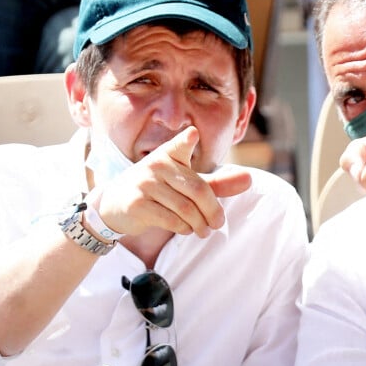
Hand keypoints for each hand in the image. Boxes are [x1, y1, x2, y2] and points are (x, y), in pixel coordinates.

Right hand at [89, 126, 251, 237]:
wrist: (115, 204)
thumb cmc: (158, 190)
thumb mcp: (185, 182)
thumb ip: (216, 182)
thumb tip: (250, 179)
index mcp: (169, 154)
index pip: (180, 145)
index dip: (186, 140)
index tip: (193, 135)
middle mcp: (156, 165)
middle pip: (197, 189)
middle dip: (213, 210)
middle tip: (218, 223)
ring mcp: (145, 183)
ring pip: (185, 209)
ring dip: (199, 224)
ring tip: (203, 231)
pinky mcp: (137, 203)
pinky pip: (170, 220)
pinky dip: (184, 228)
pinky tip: (186, 229)